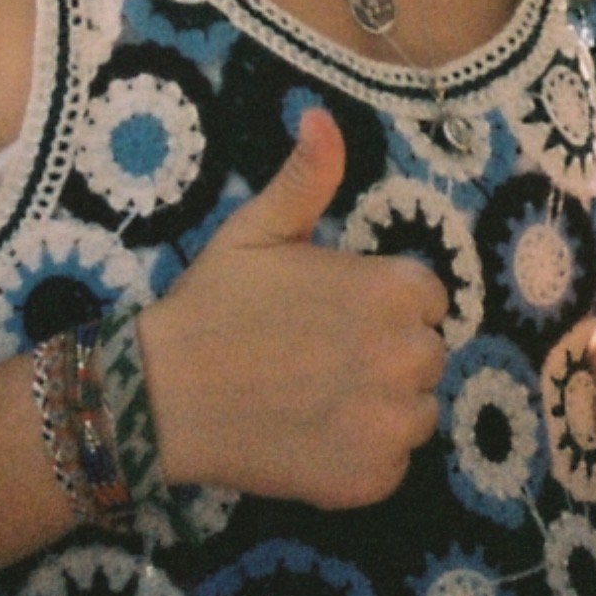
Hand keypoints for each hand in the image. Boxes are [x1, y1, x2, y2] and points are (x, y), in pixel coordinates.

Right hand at [139, 106, 446, 508]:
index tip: (338, 311)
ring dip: (380, 406)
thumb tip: (321, 115)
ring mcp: (392, 425)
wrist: (167, 395)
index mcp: (390, 291)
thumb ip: (307, 176)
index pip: (428, 298)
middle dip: (386, 353)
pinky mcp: (372, 480)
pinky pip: (391, 463)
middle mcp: (406, 357)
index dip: (384, 303)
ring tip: (316, 396)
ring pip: (416, 413)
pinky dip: (361, 455)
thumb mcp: (259, 226)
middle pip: (427, 356)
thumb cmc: (216, 303)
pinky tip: (313, 435)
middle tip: (321, 354)